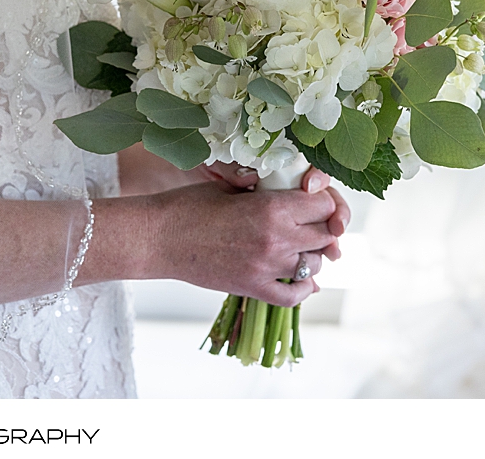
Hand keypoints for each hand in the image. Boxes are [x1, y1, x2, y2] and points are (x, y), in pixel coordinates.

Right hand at [147, 179, 348, 306]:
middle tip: (308, 224)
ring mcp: (266, 268)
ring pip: (314, 265)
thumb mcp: (233, 188)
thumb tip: (298, 195)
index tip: (314, 202)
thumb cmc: (190, 205)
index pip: (325, 205)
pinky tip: (298, 279)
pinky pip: (294, 296)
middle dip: (321, 228)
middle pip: (325, 235)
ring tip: (298, 248)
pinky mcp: (253, 289)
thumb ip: (269, 193)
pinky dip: (302, 288)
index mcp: (272, 207)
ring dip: (311, 256)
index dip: (324, 201)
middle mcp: (276, 238)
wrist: (159, 237)